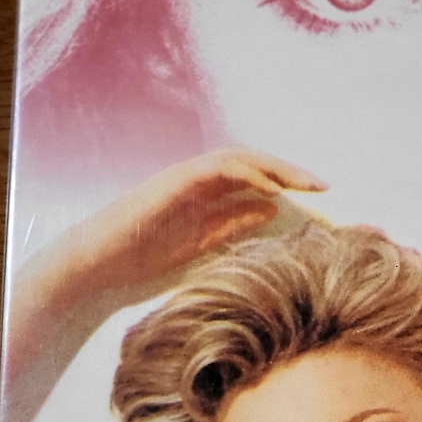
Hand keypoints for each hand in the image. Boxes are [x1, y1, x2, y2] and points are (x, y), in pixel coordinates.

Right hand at [1, 149, 323, 421]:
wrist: (98, 263)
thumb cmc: (142, 256)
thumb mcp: (202, 242)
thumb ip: (233, 223)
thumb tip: (270, 211)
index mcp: (204, 193)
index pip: (253, 179)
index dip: (286, 183)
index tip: (318, 196)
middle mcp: (196, 180)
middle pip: (251, 163)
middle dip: (289, 171)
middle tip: (323, 185)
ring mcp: (183, 177)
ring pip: (237, 159)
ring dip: (274, 167)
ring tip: (304, 182)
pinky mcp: (173, 182)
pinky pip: (215, 170)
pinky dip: (246, 175)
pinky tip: (270, 190)